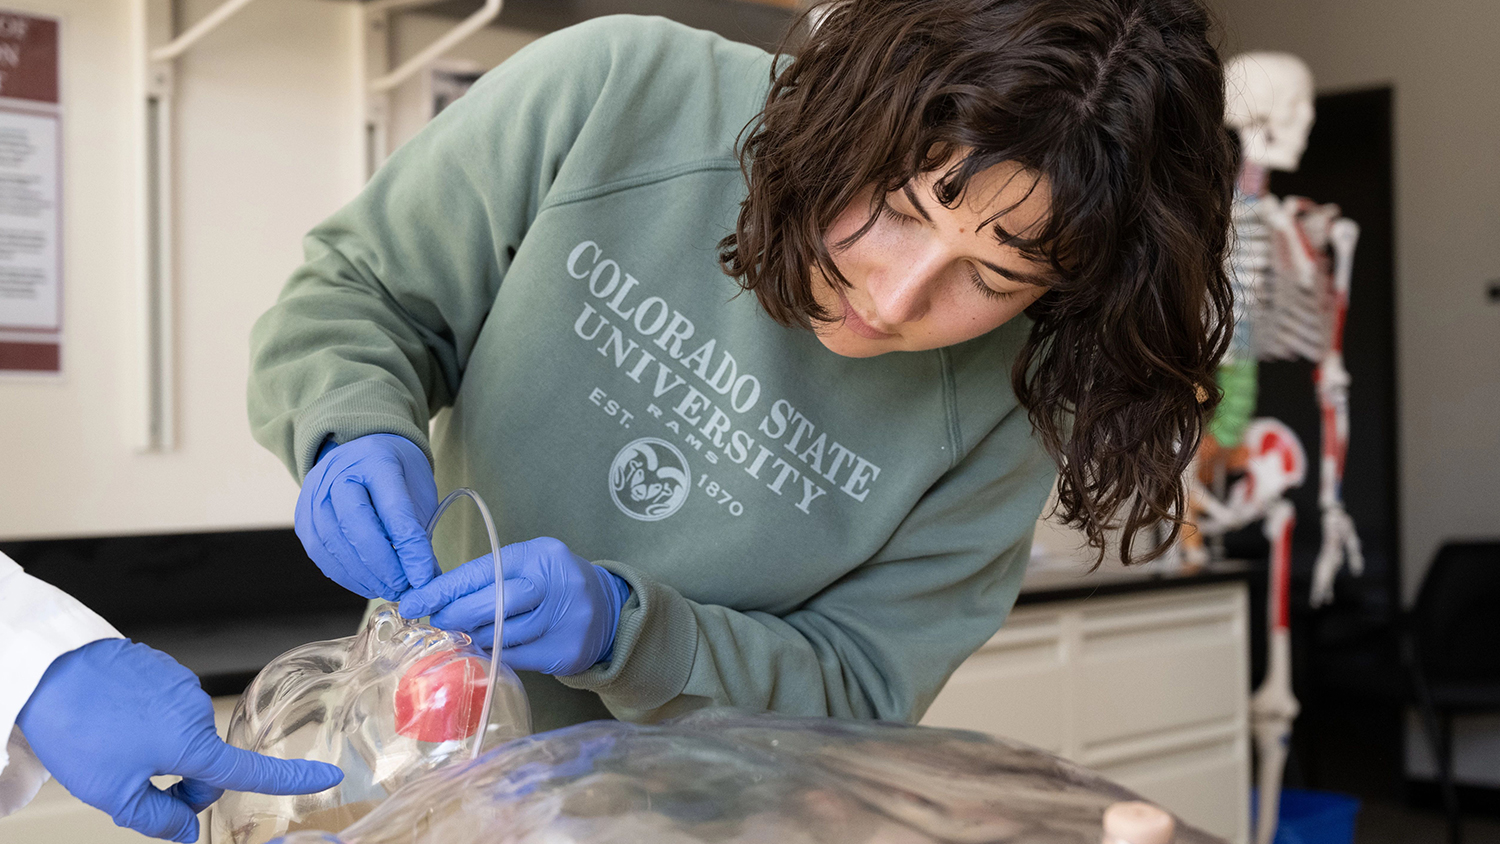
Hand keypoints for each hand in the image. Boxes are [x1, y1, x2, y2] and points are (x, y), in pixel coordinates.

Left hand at [17, 639, 343, 842]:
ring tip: (116, 744)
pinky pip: (168, 705)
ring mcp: (181, 684)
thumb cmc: (79, 732)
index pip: (251, 770)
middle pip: (206, 761)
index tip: (328, 776)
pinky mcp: (163, 668)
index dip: (293, 778)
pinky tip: (118, 719)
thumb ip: (158, 819)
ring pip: (185, 734)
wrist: (47, 674)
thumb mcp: (113, 793)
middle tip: (137, 785)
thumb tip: (184, 831)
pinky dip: (150, 719)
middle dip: (183, 780)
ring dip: (162, 747)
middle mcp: (196, 710)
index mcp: (192, 744)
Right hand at [295, 433, 439, 600]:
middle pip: (358, 527)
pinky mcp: (303, 519)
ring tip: (390, 589)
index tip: (425, 576)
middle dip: (384, 566)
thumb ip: (419, 530)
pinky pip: (322, 555)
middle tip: (405, 587)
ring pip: (335, 545)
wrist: (360, 455)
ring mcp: (314, 496)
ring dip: (365, 576)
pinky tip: (368, 584)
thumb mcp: (416, 490)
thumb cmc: (395, 475)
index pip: (394, 510)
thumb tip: (427, 577)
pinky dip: (347, 576)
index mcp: (375, 460)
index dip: (410, 547)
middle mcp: (338, 474)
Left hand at [399, 537, 630, 675]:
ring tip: (470, 635)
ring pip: (502, 634)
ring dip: (477, 638)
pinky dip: (496, 655)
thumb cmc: (554, 584)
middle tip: (440, 623)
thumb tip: (438, 601)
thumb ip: (489, 577)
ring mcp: (564, 619)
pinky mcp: (566, 651)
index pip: (482, 571)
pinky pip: (516, 657)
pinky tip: (492, 649)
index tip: (413, 602)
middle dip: (458, 615)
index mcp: (540, 555)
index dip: (444, 589)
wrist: (609, 609)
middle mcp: (556, 583)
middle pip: (493, 603)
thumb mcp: (529, 566)